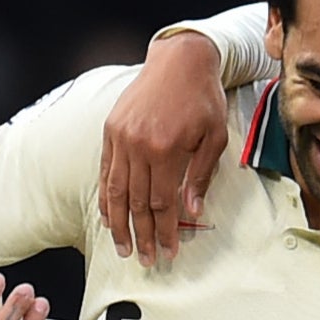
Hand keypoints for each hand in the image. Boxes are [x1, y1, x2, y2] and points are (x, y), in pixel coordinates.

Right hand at [101, 31, 228, 265]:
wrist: (179, 59)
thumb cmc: (203, 98)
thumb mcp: (214, 136)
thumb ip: (201, 175)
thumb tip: (191, 212)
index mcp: (166, 149)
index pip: (162, 203)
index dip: (165, 231)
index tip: (168, 252)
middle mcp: (138, 146)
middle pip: (136, 202)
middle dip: (141, 235)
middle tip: (145, 260)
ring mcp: (120, 138)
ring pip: (115, 191)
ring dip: (118, 224)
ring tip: (123, 248)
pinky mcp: (110, 130)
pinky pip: (105, 171)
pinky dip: (105, 197)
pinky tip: (108, 216)